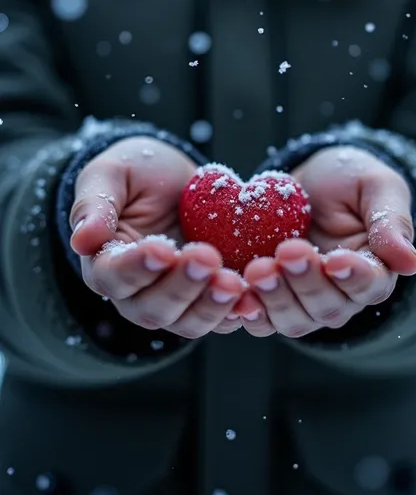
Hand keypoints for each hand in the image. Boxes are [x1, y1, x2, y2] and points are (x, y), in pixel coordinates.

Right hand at [70, 137, 243, 338]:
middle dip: (182, 287)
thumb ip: (95, 204)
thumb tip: (82, 240)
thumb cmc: (135, 173)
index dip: (137, 268)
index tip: (161, 249)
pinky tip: (254, 296)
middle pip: (153, 308)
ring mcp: (175, 300)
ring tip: (234, 282)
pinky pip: (221, 316)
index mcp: (105, 263)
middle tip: (207, 259)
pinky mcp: (207, 297)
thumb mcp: (110, 174)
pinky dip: (237, 311)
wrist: (174, 177)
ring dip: (211, 306)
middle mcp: (136, 293)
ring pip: (188, 321)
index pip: (114, 277)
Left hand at [234, 146, 415, 337]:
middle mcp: (340, 295)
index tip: (336, 259)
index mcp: (373, 270)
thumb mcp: (376, 186)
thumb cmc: (349, 179)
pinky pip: (259, 317)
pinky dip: (246, 310)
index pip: (369, 285)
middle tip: (287, 251)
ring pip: (293, 319)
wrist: (309, 179)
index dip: (354, 277)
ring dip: (274, 298)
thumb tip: (410, 263)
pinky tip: (234, 293)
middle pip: (327, 307)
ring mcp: (302, 301)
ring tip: (257, 269)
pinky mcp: (269, 297)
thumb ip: (391, 222)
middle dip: (306, 282)